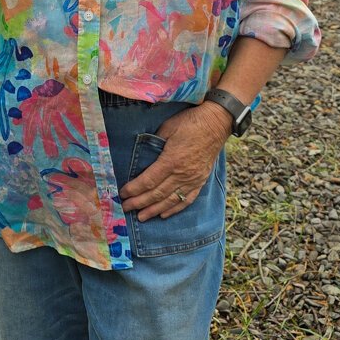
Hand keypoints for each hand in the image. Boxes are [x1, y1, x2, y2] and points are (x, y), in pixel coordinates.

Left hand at [119, 102, 231, 221]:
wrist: (217, 123)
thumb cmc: (190, 122)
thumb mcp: (168, 128)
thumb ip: (154, 143)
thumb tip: (142, 154)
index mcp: (171, 161)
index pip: (148, 181)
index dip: (134, 189)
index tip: (123, 193)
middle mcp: (182, 174)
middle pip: (157, 194)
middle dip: (139, 203)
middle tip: (126, 208)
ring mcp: (193, 179)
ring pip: (170, 200)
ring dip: (154, 210)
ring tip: (141, 217)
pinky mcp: (200, 180)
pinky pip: (187, 199)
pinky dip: (174, 209)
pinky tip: (164, 214)